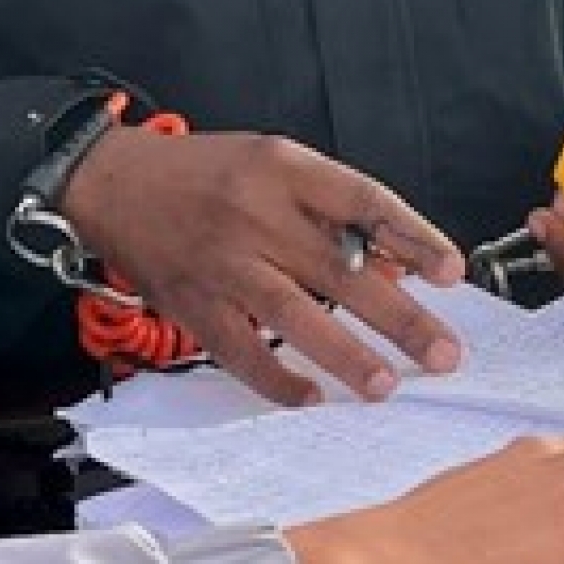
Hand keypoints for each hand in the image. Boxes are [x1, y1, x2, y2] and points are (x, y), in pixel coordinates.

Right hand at [59, 129, 464, 405]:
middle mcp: (255, 212)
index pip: (362, 200)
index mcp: (283, 167)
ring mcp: (222, 261)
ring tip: (385, 386)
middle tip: (444, 353)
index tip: (451, 271)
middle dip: (399, 316)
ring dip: (345, 355)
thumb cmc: (205, 173)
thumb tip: (395, 265)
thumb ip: (329, 209)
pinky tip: (310, 398)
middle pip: (340, 268)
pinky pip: (240, 351)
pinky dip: (277, 380)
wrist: (112, 181)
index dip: (412, 236)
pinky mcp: (192, 302)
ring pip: (293, 314)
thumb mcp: (271, 164)